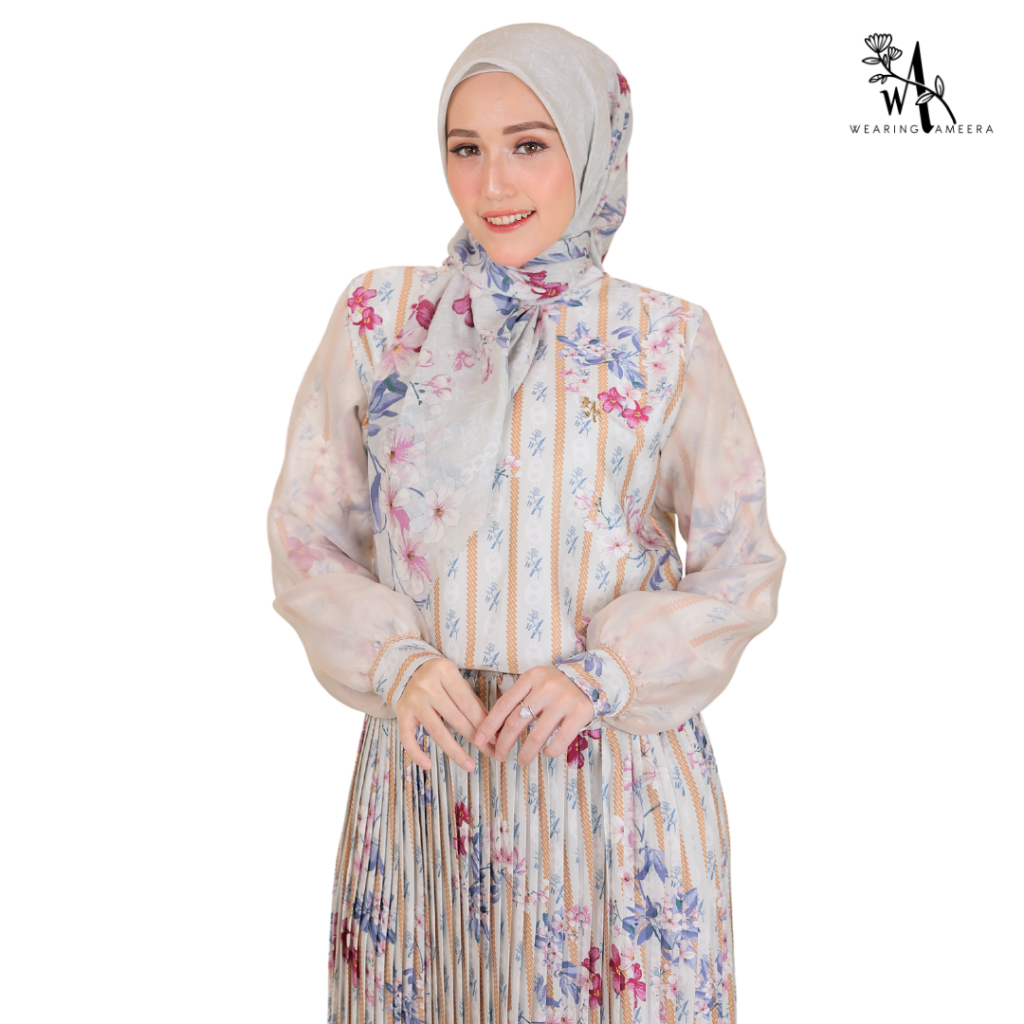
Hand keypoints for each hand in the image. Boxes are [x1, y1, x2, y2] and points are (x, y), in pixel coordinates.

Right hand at [395, 657, 493, 771]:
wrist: (409, 670)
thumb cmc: (439, 678)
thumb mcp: (456, 681)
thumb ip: (472, 701)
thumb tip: (490, 726)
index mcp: (444, 671)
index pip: (466, 702)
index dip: (481, 722)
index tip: (493, 738)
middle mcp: (427, 685)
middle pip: (454, 717)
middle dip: (473, 737)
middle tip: (488, 751)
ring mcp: (413, 700)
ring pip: (436, 731)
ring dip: (455, 751)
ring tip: (469, 765)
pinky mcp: (402, 713)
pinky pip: (407, 737)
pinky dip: (416, 753)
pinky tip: (428, 765)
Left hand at [474, 666, 595, 767]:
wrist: (591, 679)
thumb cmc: (556, 686)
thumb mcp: (536, 684)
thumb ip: (519, 700)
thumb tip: (495, 729)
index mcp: (531, 677)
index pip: (504, 704)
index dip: (490, 724)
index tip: (480, 739)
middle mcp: (546, 687)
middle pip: (516, 721)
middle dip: (504, 743)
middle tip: (500, 756)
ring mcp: (564, 700)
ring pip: (536, 735)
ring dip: (526, 753)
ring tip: (522, 761)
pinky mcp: (579, 712)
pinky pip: (560, 739)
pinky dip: (550, 751)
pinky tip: (546, 754)